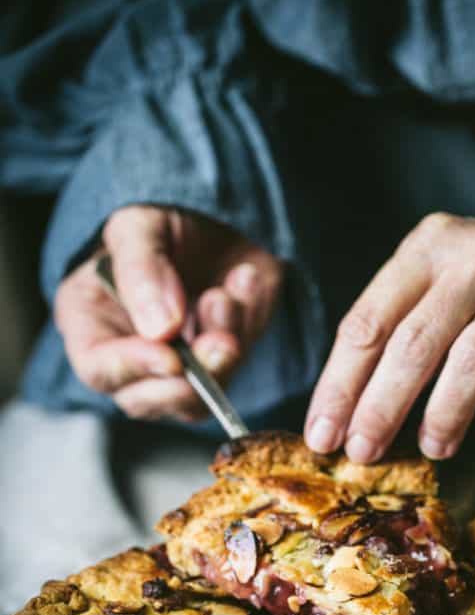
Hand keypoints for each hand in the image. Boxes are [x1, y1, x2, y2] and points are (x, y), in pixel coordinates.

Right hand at [55, 205, 283, 420]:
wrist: (220, 212)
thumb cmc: (165, 217)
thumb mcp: (141, 224)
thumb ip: (141, 271)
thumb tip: (159, 328)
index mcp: (90, 318)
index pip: (97, 368)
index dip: (132, 368)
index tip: (171, 357)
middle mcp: (127, 351)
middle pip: (146, 401)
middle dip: (188, 381)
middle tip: (220, 343)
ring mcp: (175, 364)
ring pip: (196, 398)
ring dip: (221, 351)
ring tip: (226, 294)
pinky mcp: (217, 363)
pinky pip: (234, 367)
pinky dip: (244, 327)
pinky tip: (242, 281)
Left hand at [305, 214, 474, 461]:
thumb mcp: (432, 285)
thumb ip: (392, 333)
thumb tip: (342, 420)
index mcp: (427, 247)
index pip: (368, 323)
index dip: (340, 385)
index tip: (323, 436)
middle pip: (414, 343)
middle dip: (381, 407)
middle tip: (364, 453)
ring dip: (446, 412)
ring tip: (433, 448)